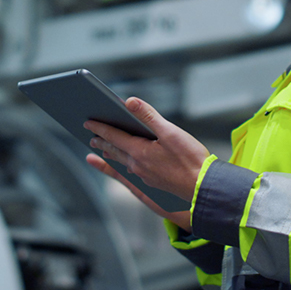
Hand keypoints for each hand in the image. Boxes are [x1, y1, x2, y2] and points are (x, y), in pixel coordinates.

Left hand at [83, 97, 209, 227]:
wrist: (203, 187)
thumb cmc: (190, 159)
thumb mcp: (170, 132)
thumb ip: (149, 116)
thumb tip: (129, 102)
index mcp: (139, 152)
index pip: (113, 137)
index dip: (99, 128)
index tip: (87, 123)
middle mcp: (138, 166)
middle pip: (115, 151)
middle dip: (102, 143)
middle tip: (91, 139)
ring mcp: (145, 176)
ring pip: (123, 162)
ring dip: (112, 154)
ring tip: (105, 150)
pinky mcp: (154, 182)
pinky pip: (133, 171)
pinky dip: (125, 164)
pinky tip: (128, 165)